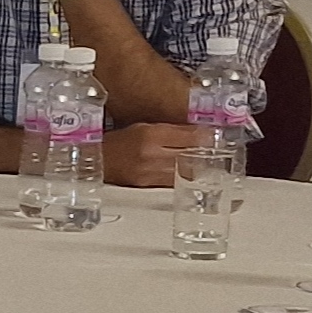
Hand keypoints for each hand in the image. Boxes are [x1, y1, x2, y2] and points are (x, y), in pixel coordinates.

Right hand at [100, 122, 214, 187]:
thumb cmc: (115, 143)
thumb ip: (170, 130)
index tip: (215, 135)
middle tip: (217, 149)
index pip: (189, 136)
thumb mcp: (141, 127)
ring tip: (205, 162)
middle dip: (205, 152)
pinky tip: (187, 173)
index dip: (206, 136)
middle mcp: (151, 153)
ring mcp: (149, 172)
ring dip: (197, 166)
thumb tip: (198, 133)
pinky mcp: (146, 185)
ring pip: (185, 170)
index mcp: (150, 134)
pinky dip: (183, 176)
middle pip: (190, 154)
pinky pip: (173, 181)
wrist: (94, 162)